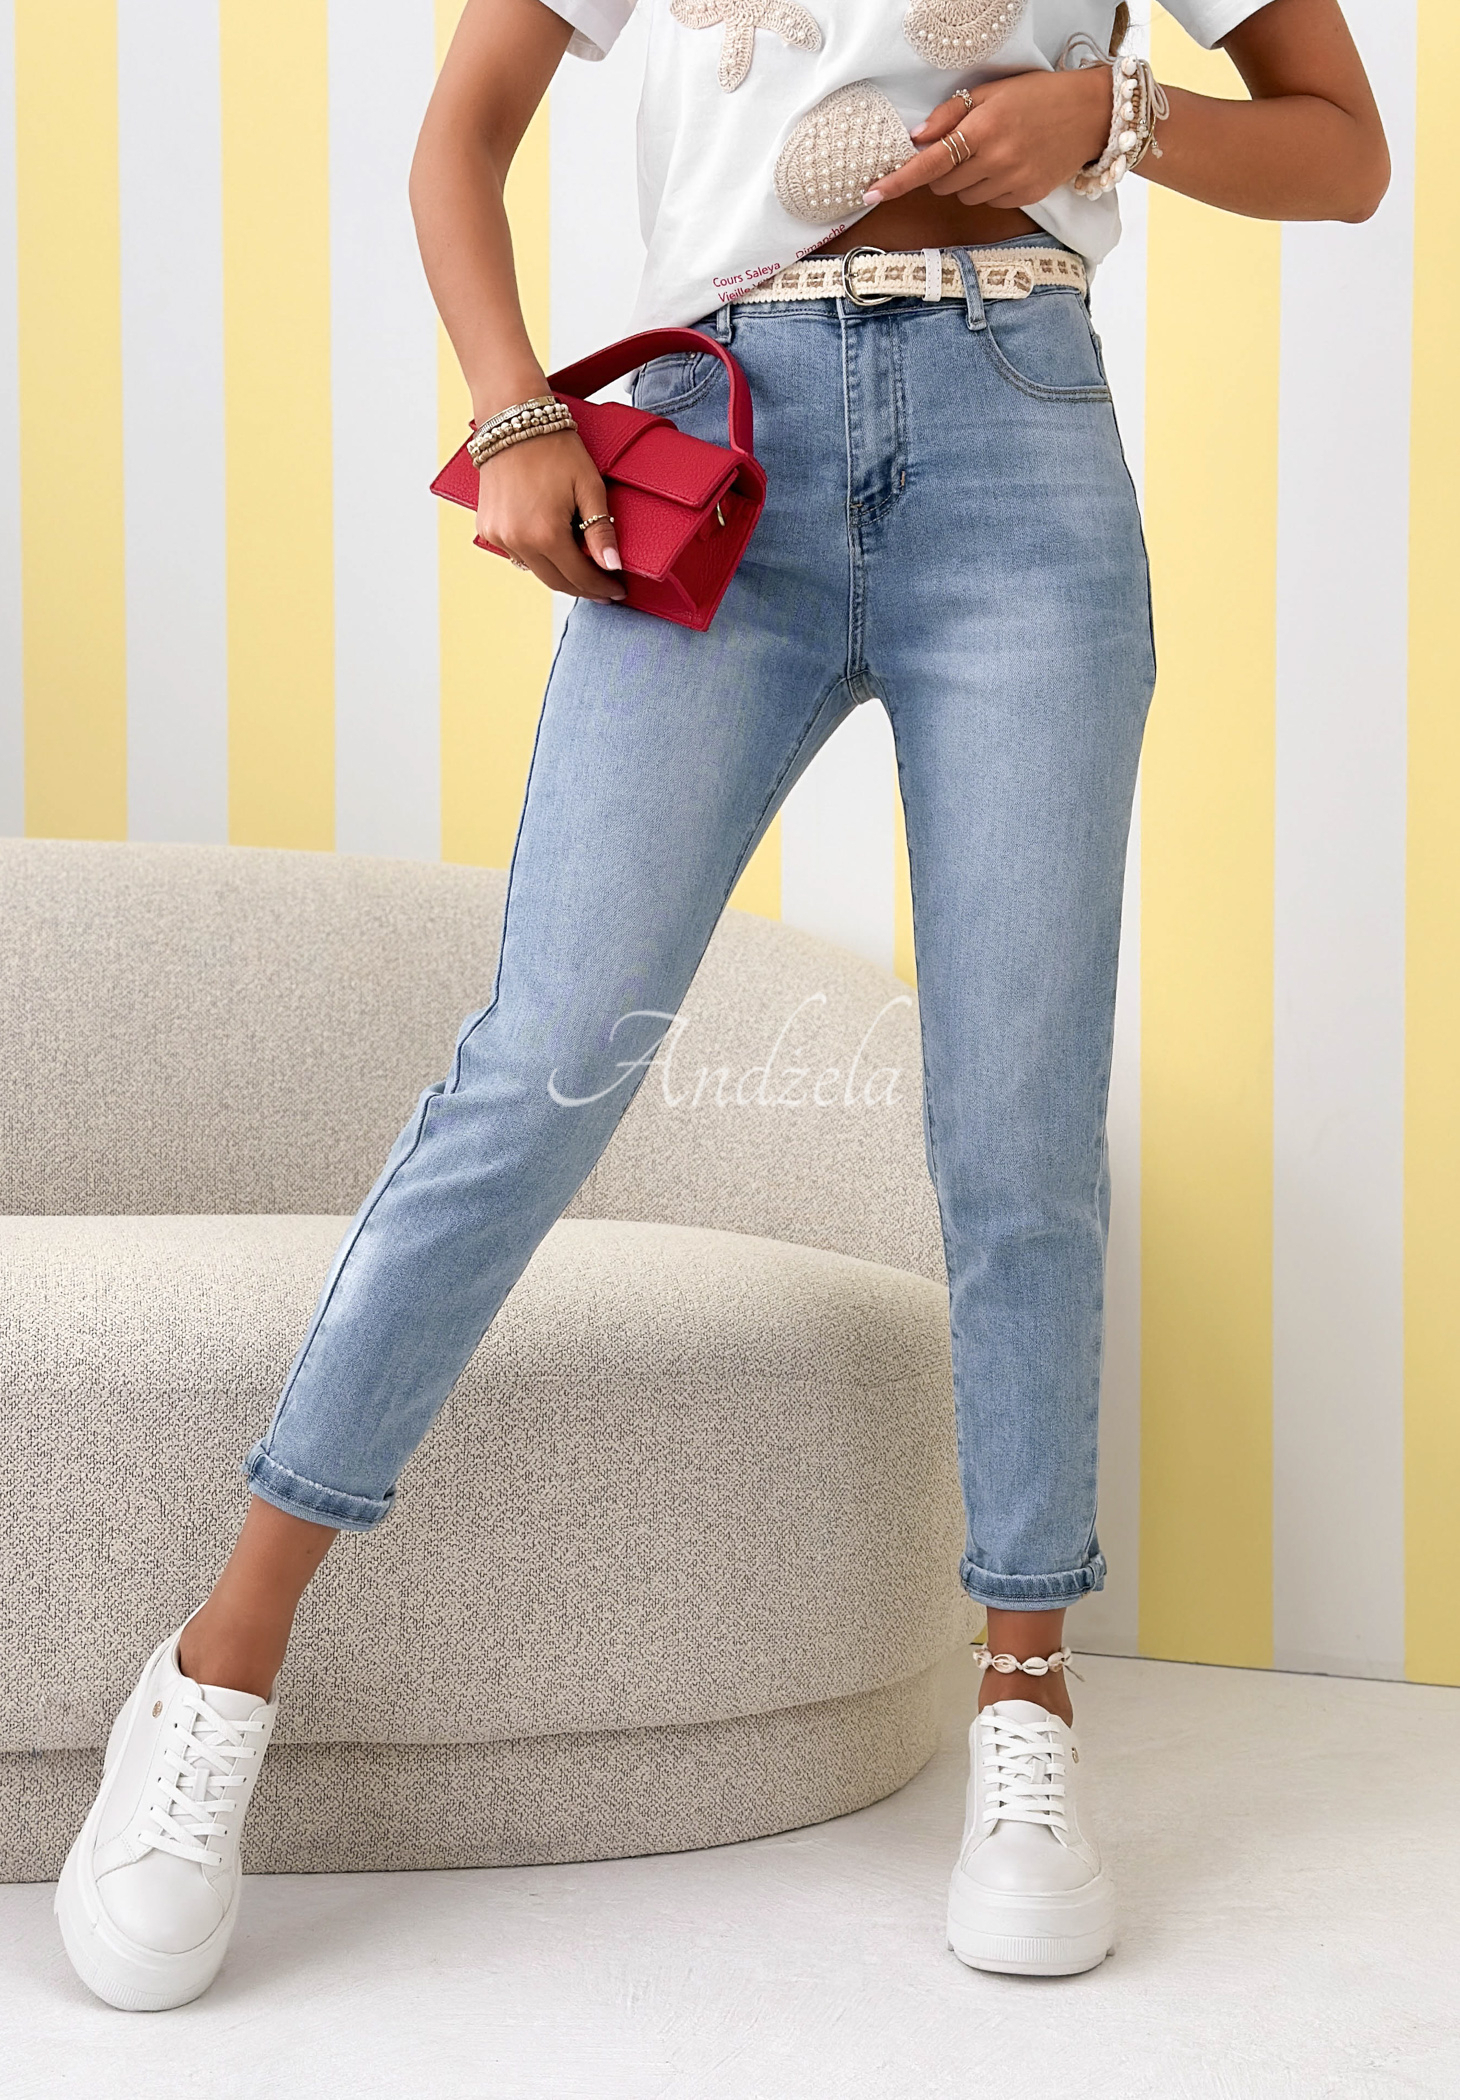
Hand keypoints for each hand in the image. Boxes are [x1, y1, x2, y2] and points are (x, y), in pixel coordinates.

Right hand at [475, 427, 625, 601]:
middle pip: (557, 582)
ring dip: (560, 574)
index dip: (602, 588)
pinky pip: (517, 556)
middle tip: (604, 588)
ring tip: (582, 569)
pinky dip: (537, 558)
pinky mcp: (487, 528)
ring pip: (536, 572)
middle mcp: (517, 541)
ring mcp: (498, 536)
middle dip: (584, 588)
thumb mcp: (588, 486)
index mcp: (545, 534)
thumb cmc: (555, 447)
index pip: (580, 577)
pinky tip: (553, 550)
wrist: (512, 419)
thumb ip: (600, 530)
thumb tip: (613, 566)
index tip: (617, 591)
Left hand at [864, 67, 1112, 214]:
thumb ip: (951, 113)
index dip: (897, 180)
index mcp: (983, 129)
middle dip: (942, 170)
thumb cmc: (1037, 96)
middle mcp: (996, 160)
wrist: (1089, 114)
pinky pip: (989, 202)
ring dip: (966, 181)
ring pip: (964, 197)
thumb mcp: (992, 92)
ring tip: (992, 155)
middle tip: (963, 148)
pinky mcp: (1026, 196)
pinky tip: (1008, 167)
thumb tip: (917, 138)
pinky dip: (989, 189)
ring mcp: (1012, 182)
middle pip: (942, 184)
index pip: (929, 162)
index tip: (871, 193)